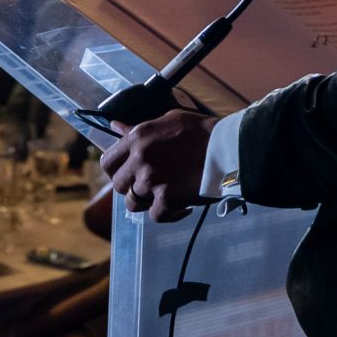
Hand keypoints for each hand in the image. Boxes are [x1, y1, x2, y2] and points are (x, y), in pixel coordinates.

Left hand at [98, 109, 212, 221]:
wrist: (229, 149)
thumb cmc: (202, 132)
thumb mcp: (168, 121)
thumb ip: (139, 128)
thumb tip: (115, 126)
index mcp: (138, 138)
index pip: (108, 161)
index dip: (115, 171)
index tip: (125, 174)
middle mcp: (140, 160)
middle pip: (118, 185)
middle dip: (131, 187)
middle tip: (149, 186)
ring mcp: (152, 181)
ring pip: (134, 203)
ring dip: (148, 202)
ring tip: (166, 195)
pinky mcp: (167, 200)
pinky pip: (156, 216)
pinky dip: (169, 214)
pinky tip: (183, 205)